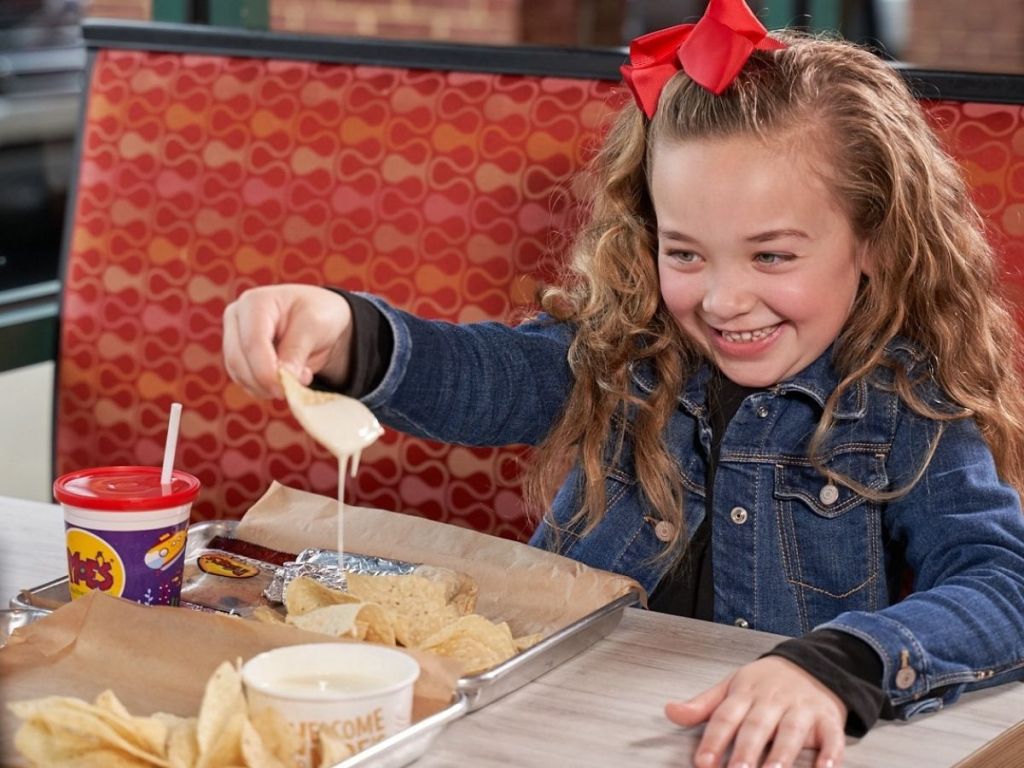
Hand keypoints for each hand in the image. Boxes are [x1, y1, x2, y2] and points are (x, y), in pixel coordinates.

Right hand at [223, 284, 353, 398]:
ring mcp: (234, 337)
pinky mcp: (239, 356)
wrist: (322, 320)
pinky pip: (243, 380)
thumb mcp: (314, 327)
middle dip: (264, 382)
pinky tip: (286, 381)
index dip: (266, 371)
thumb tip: (283, 380)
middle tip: (292, 390)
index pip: (252, 342)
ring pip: (238, 373)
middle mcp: (237, 318)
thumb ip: (296, 352)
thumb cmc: (319, 315)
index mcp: (255, 302)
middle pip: (238, 359)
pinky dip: (264, 388)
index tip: (285, 389)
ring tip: (297, 378)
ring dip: (265, 387)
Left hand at [665, 656, 845, 767]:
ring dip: (782, 755)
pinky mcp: (828, 720)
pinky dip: (829, 754)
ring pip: (791, 733)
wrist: (812, 663)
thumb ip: (702, 705)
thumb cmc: (766, 683)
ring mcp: (801, 710)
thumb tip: (670, 712)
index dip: (713, 740)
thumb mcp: (731, 688)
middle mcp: (772, 701)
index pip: (726, 717)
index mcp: (745, 694)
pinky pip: (831, 738)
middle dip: (746, 752)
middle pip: (757, 727)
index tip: (702, 762)